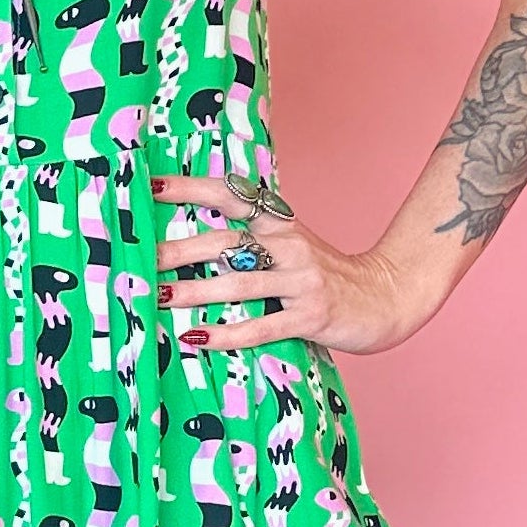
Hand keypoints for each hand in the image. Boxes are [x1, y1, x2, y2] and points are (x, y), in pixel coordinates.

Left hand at [149, 170, 420, 357]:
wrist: (388, 297)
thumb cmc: (327, 276)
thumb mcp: (292, 246)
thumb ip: (252, 240)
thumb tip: (190, 245)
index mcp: (280, 223)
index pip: (229, 195)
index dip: (189, 189)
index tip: (149, 187)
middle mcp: (289, 245)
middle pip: (224, 241)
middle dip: (176, 251)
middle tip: (138, 258)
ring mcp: (301, 280)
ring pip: (237, 284)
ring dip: (192, 292)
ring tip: (155, 299)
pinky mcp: (312, 315)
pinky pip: (261, 326)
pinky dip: (226, 334)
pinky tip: (196, 339)